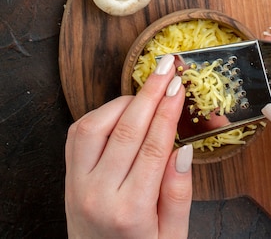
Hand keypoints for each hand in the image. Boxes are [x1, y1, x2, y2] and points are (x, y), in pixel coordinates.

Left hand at [65, 54, 192, 238]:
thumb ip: (179, 195)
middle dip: (150, 91)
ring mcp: (78, 185)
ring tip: (148, 92)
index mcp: (131, 212)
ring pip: (96, 125)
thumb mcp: (173, 237)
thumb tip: (184, 151)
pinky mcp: (69, 177)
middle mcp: (99, 195)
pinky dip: (101, 113)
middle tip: (167, 66)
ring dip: (124, 102)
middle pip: (127, 129)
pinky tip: (122, 110)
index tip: (178, 85)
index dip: (168, 110)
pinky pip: (79, 133)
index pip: (154, 147)